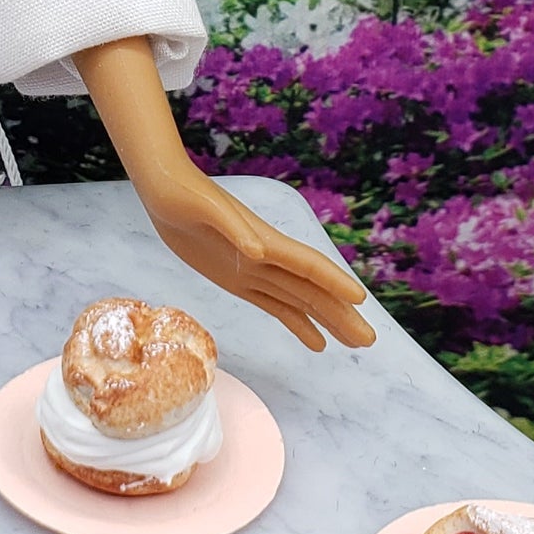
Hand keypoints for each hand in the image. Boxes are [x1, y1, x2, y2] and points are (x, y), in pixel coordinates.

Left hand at [72, 33, 375, 353]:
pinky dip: (297, 322)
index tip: (359, 300)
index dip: (333, 281)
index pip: (307, 264)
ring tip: (355, 343)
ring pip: (300, 300)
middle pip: (311, 289)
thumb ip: (232, 227)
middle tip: (368, 340)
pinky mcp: (237, 279)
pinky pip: (275, 305)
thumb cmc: (183, 192)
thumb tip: (257, 252)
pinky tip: (316, 341)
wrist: (165, 190)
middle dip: (340, 313)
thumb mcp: (204, 206)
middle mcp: (267, 257)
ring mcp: (254, 269)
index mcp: (264, 240)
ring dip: (327, 320)